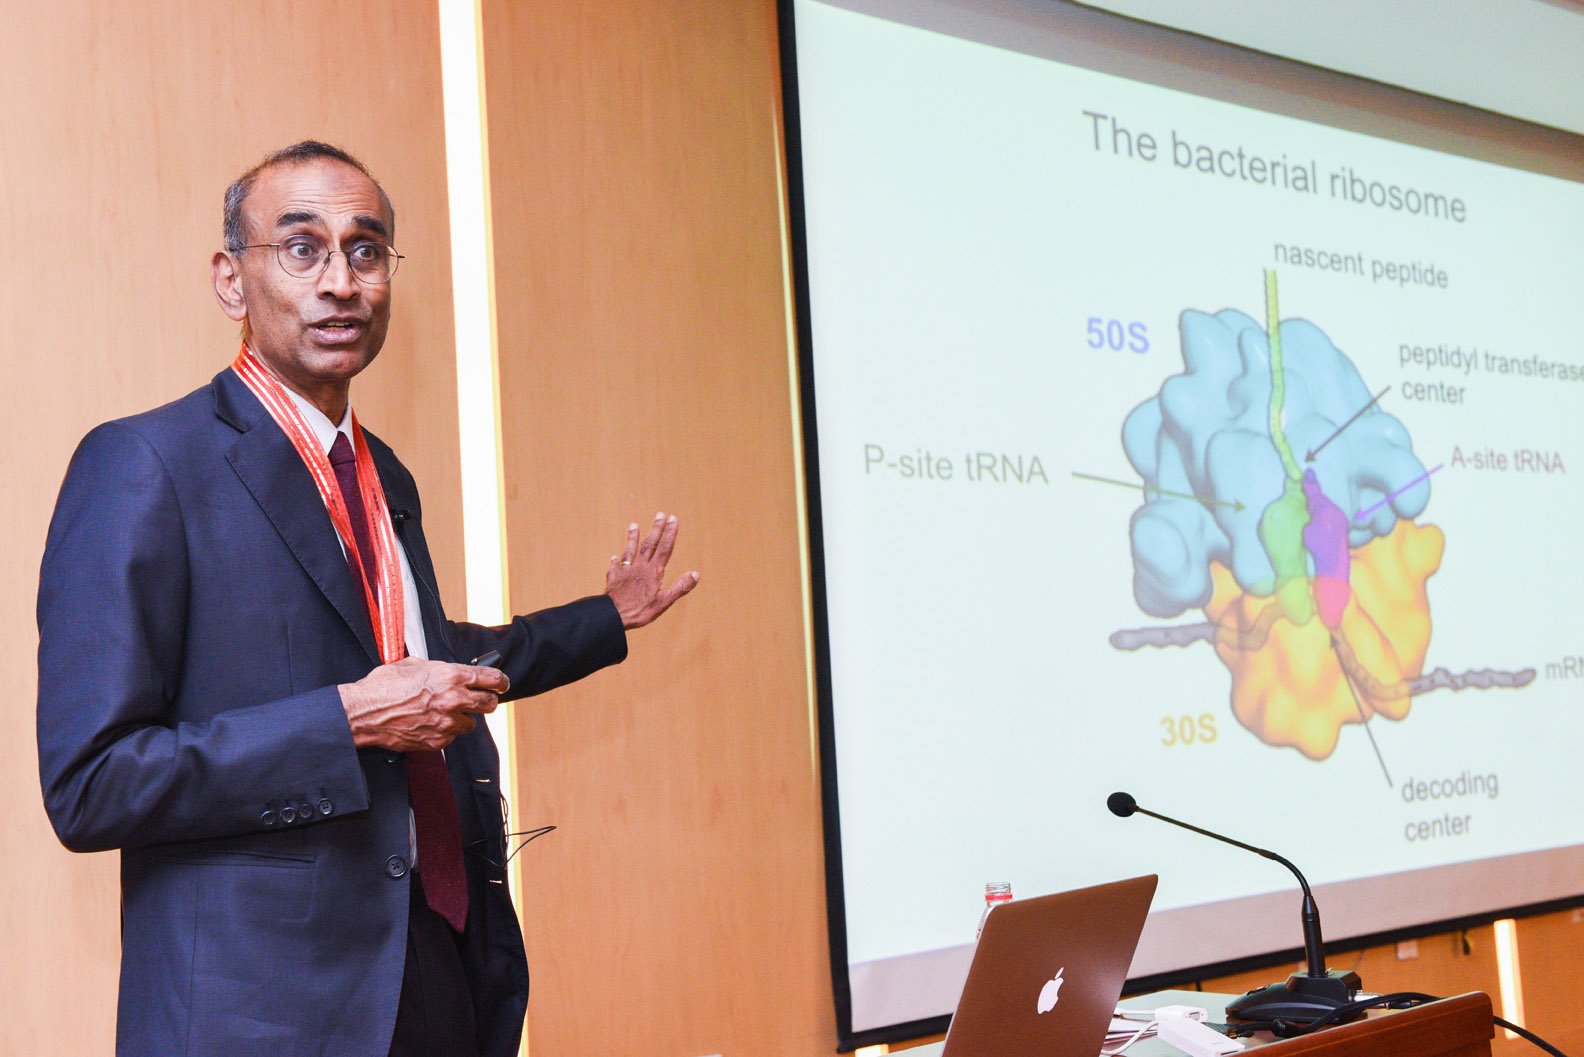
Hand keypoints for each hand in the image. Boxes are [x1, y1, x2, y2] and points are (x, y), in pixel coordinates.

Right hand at [339, 656, 509, 750]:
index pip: (492, 678)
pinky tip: (429, 723)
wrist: (365, 713)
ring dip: (462, 718)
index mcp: (452, 676)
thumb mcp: (414, 664)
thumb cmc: (385, 687)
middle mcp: (454, 699)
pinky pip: (452, 737)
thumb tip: (451, 670)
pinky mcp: (438, 740)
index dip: (500, 681)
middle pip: (490, 704)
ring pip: (471, 723)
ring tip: (443, 713)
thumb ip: (439, 669)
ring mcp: (447, 722)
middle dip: (486, 701)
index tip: (502, 684)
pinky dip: (445, 731)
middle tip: (480, 700)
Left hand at [605, 512, 699, 629]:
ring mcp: (625, 572)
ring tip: (633, 525)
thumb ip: (680, 587)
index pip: (665, 549)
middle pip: (649, 544)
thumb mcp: (664, 602)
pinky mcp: (614, 579)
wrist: (612, 615)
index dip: (670, 533)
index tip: (673, 519)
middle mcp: (640, 568)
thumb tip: (696, 574)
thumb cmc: (639, 611)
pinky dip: (616, 561)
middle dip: (656, 529)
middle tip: (660, 514)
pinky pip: (615, 567)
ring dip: (633, 538)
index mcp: (654, 572)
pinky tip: (614, 557)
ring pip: (630, 551)